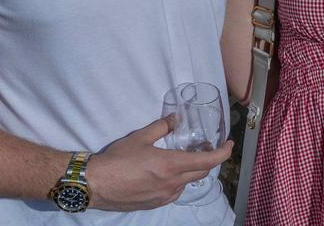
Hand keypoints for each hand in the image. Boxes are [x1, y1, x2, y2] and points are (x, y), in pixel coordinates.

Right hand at [86, 117, 233, 210]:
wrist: (94, 184)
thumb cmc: (117, 159)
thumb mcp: (140, 137)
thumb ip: (161, 127)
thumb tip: (175, 118)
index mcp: (171, 165)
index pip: (209, 161)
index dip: (224, 153)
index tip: (229, 144)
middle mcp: (172, 184)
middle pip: (202, 173)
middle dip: (209, 160)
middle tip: (206, 147)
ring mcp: (164, 196)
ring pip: (188, 183)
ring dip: (192, 171)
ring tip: (184, 159)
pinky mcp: (155, 204)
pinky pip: (175, 192)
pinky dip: (178, 181)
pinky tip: (167, 173)